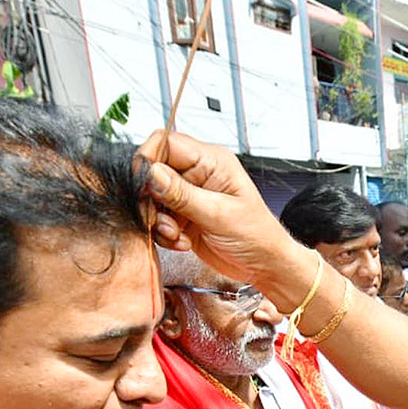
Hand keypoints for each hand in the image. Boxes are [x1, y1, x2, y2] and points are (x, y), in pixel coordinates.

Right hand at [140, 130, 306, 288]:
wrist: (264, 266)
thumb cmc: (257, 237)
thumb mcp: (218, 214)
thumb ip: (182, 194)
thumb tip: (151, 173)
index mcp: (212, 162)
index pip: (166, 142)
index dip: (148, 159)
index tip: (143, 185)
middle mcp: (199, 174)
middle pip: (154, 171)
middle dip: (151, 198)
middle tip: (161, 220)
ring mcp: (190, 195)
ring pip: (152, 197)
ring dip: (158, 221)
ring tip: (177, 235)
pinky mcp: (183, 216)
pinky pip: (159, 218)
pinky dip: (164, 234)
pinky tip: (182, 242)